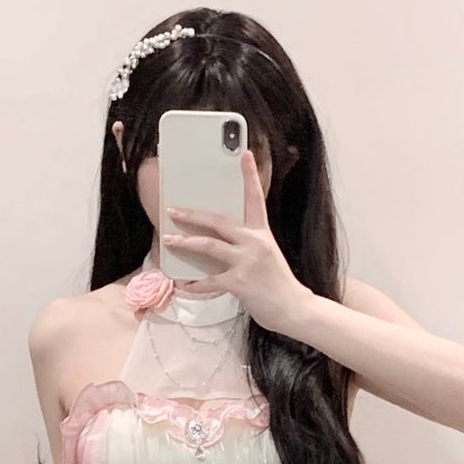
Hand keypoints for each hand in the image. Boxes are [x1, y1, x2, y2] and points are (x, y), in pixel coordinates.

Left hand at [164, 150, 310, 337]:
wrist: (293, 308)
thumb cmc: (279, 284)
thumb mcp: (267, 257)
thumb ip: (246, 247)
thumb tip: (220, 245)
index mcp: (262, 234)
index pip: (256, 198)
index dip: (250, 176)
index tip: (245, 154)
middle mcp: (254, 243)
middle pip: (218, 221)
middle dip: (193, 215)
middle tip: (173, 210)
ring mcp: (246, 262)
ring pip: (209, 246)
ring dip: (186, 242)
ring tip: (170, 240)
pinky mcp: (239, 283)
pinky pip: (210, 281)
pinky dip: (195, 285)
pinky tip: (184, 285)